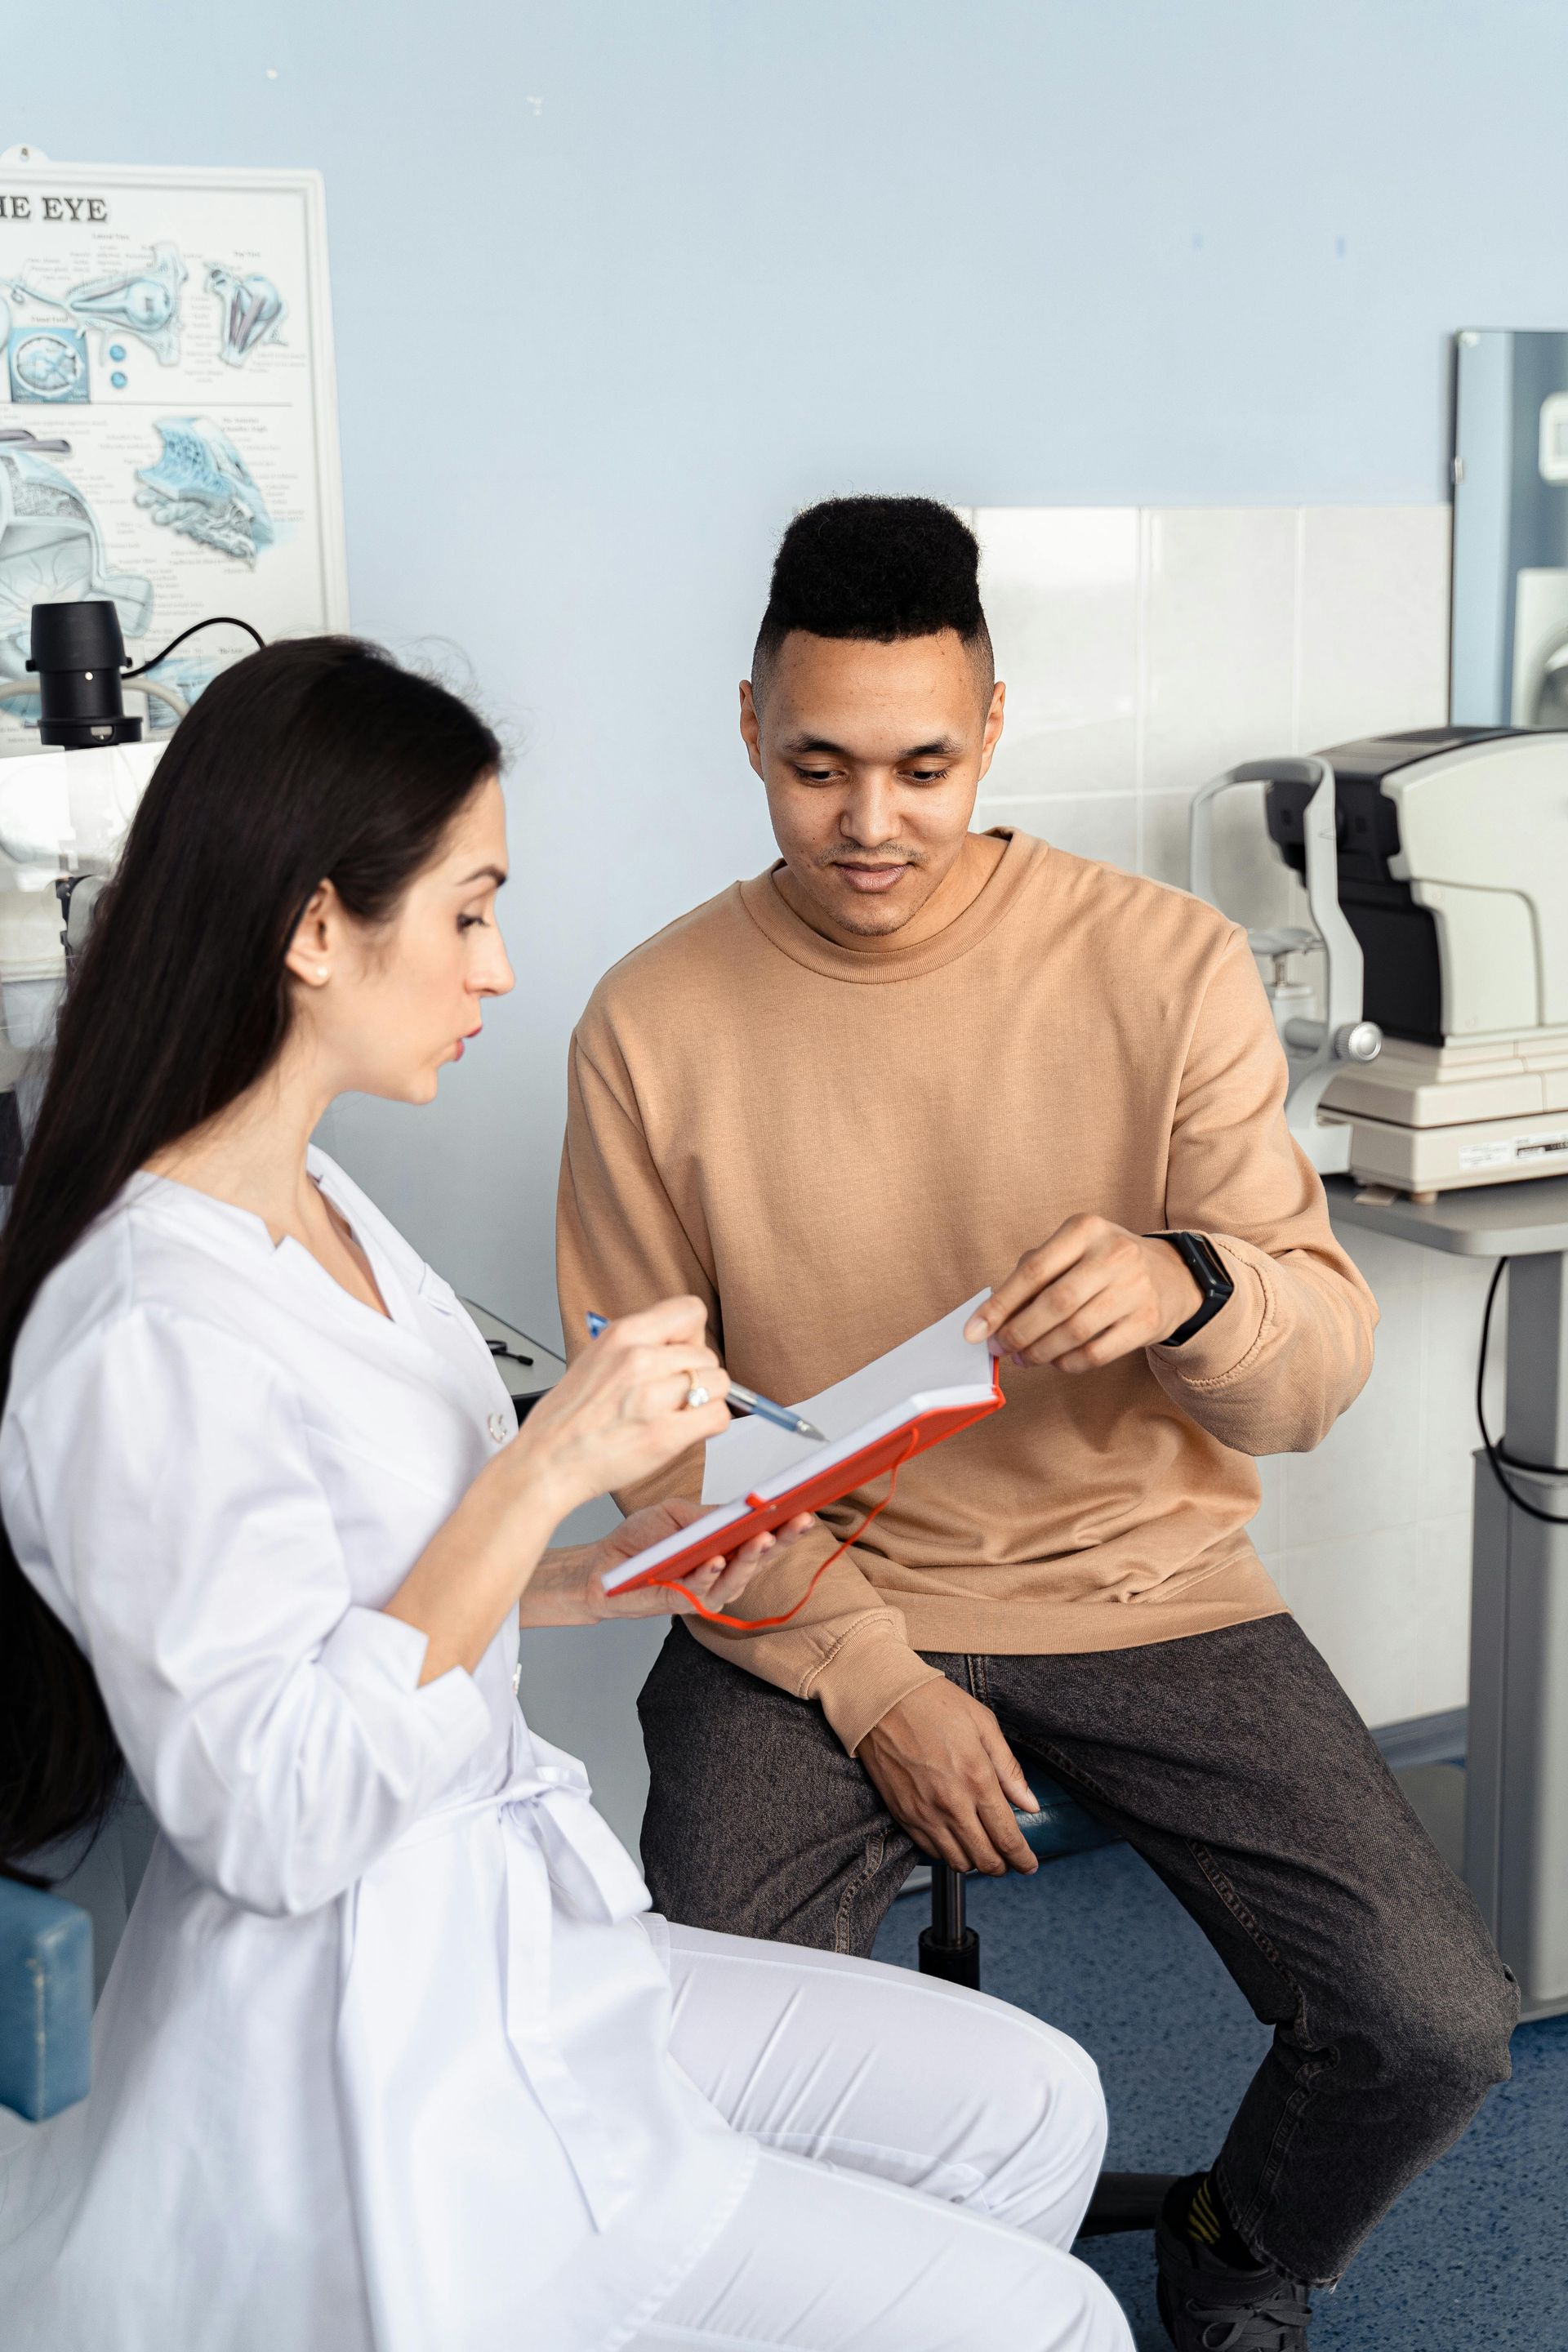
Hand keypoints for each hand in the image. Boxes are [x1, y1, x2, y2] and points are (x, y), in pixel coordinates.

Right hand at [506, 1298, 730, 1516]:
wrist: (546, 1462)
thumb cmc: (567, 1417)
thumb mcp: (597, 1357)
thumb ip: (640, 1344)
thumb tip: (684, 1343)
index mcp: (622, 1334)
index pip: (691, 1310)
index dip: (692, 1335)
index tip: (681, 1354)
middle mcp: (638, 1359)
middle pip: (708, 1353)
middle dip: (697, 1375)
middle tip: (670, 1395)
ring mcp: (652, 1397)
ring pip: (719, 1383)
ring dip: (705, 1401)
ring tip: (675, 1413)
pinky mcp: (664, 1434)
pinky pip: (718, 1416)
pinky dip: (709, 1425)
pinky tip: (685, 1430)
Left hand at [566, 1498, 816, 1622]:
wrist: (600, 1564)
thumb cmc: (641, 1539)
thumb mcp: (678, 1514)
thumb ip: (709, 1515)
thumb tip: (741, 1508)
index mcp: (728, 1548)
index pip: (766, 1536)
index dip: (788, 1523)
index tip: (808, 1503)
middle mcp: (723, 1572)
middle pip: (762, 1557)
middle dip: (783, 1538)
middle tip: (800, 1519)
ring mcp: (705, 1591)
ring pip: (737, 1576)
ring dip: (751, 1557)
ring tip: (763, 1537)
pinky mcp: (680, 1603)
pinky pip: (699, 1589)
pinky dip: (709, 1573)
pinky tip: (716, 1559)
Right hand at [858, 1679, 1041, 1875]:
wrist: (882, 1701)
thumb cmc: (933, 1704)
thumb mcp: (983, 1725)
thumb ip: (1009, 1769)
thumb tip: (1030, 1804)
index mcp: (977, 1780)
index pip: (1007, 1837)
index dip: (1023, 1858)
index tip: (1030, 1865)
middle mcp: (951, 1805)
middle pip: (985, 1859)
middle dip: (1003, 1866)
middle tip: (1010, 1860)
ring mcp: (924, 1813)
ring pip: (957, 1862)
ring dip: (975, 1862)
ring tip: (983, 1849)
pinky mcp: (902, 1815)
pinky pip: (930, 1852)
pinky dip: (947, 1853)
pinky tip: (955, 1839)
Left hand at [964, 1215, 1203, 1371]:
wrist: (1172, 1276)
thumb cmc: (1104, 1263)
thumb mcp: (1072, 1250)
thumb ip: (1032, 1275)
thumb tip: (993, 1318)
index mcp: (1085, 1229)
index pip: (1033, 1270)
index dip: (999, 1304)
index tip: (974, 1331)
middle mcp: (1113, 1254)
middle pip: (1055, 1303)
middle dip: (1018, 1332)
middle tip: (1000, 1348)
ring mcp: (1135, 1288)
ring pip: (1075, 1331)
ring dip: (1040, 1351)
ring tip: (1024, 1358)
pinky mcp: (1148, 1321)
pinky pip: (1097, 1353)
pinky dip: (1068, 1362)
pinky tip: (1056, 1360)